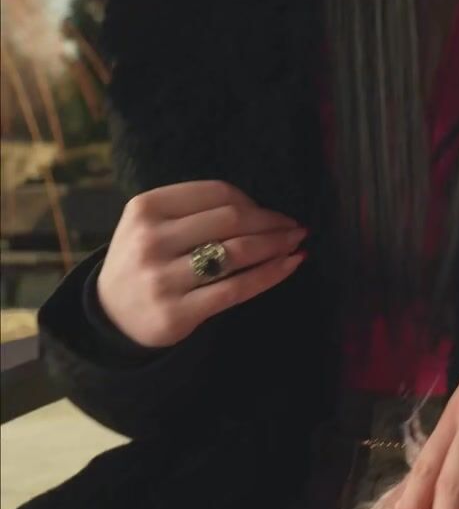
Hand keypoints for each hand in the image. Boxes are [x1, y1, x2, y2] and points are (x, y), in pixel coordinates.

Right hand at [98, 180, 307, 347]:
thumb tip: (264, 208)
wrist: (111, 316)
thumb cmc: (147, 261)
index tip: (272, 212)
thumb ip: (196, 211)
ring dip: (277, 244)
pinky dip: (271, 274)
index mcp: (146, 208)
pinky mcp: (178, 312)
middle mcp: (150, 240)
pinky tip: (291, 264)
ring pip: (238, 253)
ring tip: (297, 241)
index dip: (253, 201)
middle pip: (231, 220)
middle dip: (272, 222)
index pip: (216, 193)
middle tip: (296, 226)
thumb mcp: (153, 224)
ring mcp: (162, 278)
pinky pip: (237, 288)